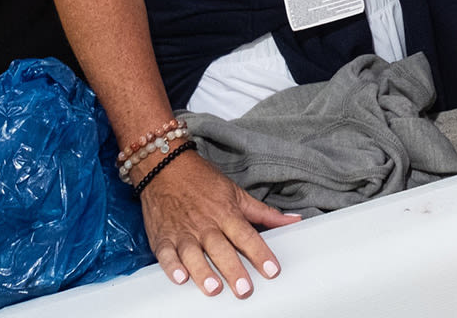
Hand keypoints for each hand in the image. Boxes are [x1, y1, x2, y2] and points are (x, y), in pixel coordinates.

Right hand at [140, 148, 299, 297]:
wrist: (165, 166)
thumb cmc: (203, 181)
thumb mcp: (237, 193)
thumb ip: (265, 213)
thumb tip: (294, 220)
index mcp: (226, 213)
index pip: (247, 235)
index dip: (261, 253)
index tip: (272, 270)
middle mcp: (205, 224)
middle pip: (221, 249)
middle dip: (233, 269)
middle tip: (244, 289)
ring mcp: (183, 232)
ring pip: (193, 254)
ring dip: (202, 271)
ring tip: (213, 287)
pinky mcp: (163, 237)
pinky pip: (166, 254)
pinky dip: (171, 266)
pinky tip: (179, 278)